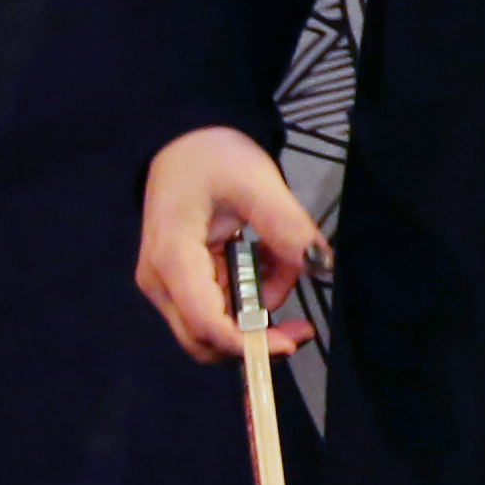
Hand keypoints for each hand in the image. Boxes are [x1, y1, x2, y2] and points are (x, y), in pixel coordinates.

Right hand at [136, 125, 328, 363]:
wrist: (186, 141)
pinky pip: (223, 305)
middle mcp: (163, 282)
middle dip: (257, 338)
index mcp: (173, 260)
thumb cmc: (213, 157)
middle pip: (205, 340)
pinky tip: (270, 260)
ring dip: (261, 308)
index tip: (296, 339)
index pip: (207, 325)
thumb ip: (288, 228)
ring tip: (284, 263)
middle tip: (303, 326)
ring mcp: (170, 284)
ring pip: (219, 325)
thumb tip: (321, 266)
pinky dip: (255, 292)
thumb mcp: (257, 184)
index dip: (251, 343)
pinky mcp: (185, 280)